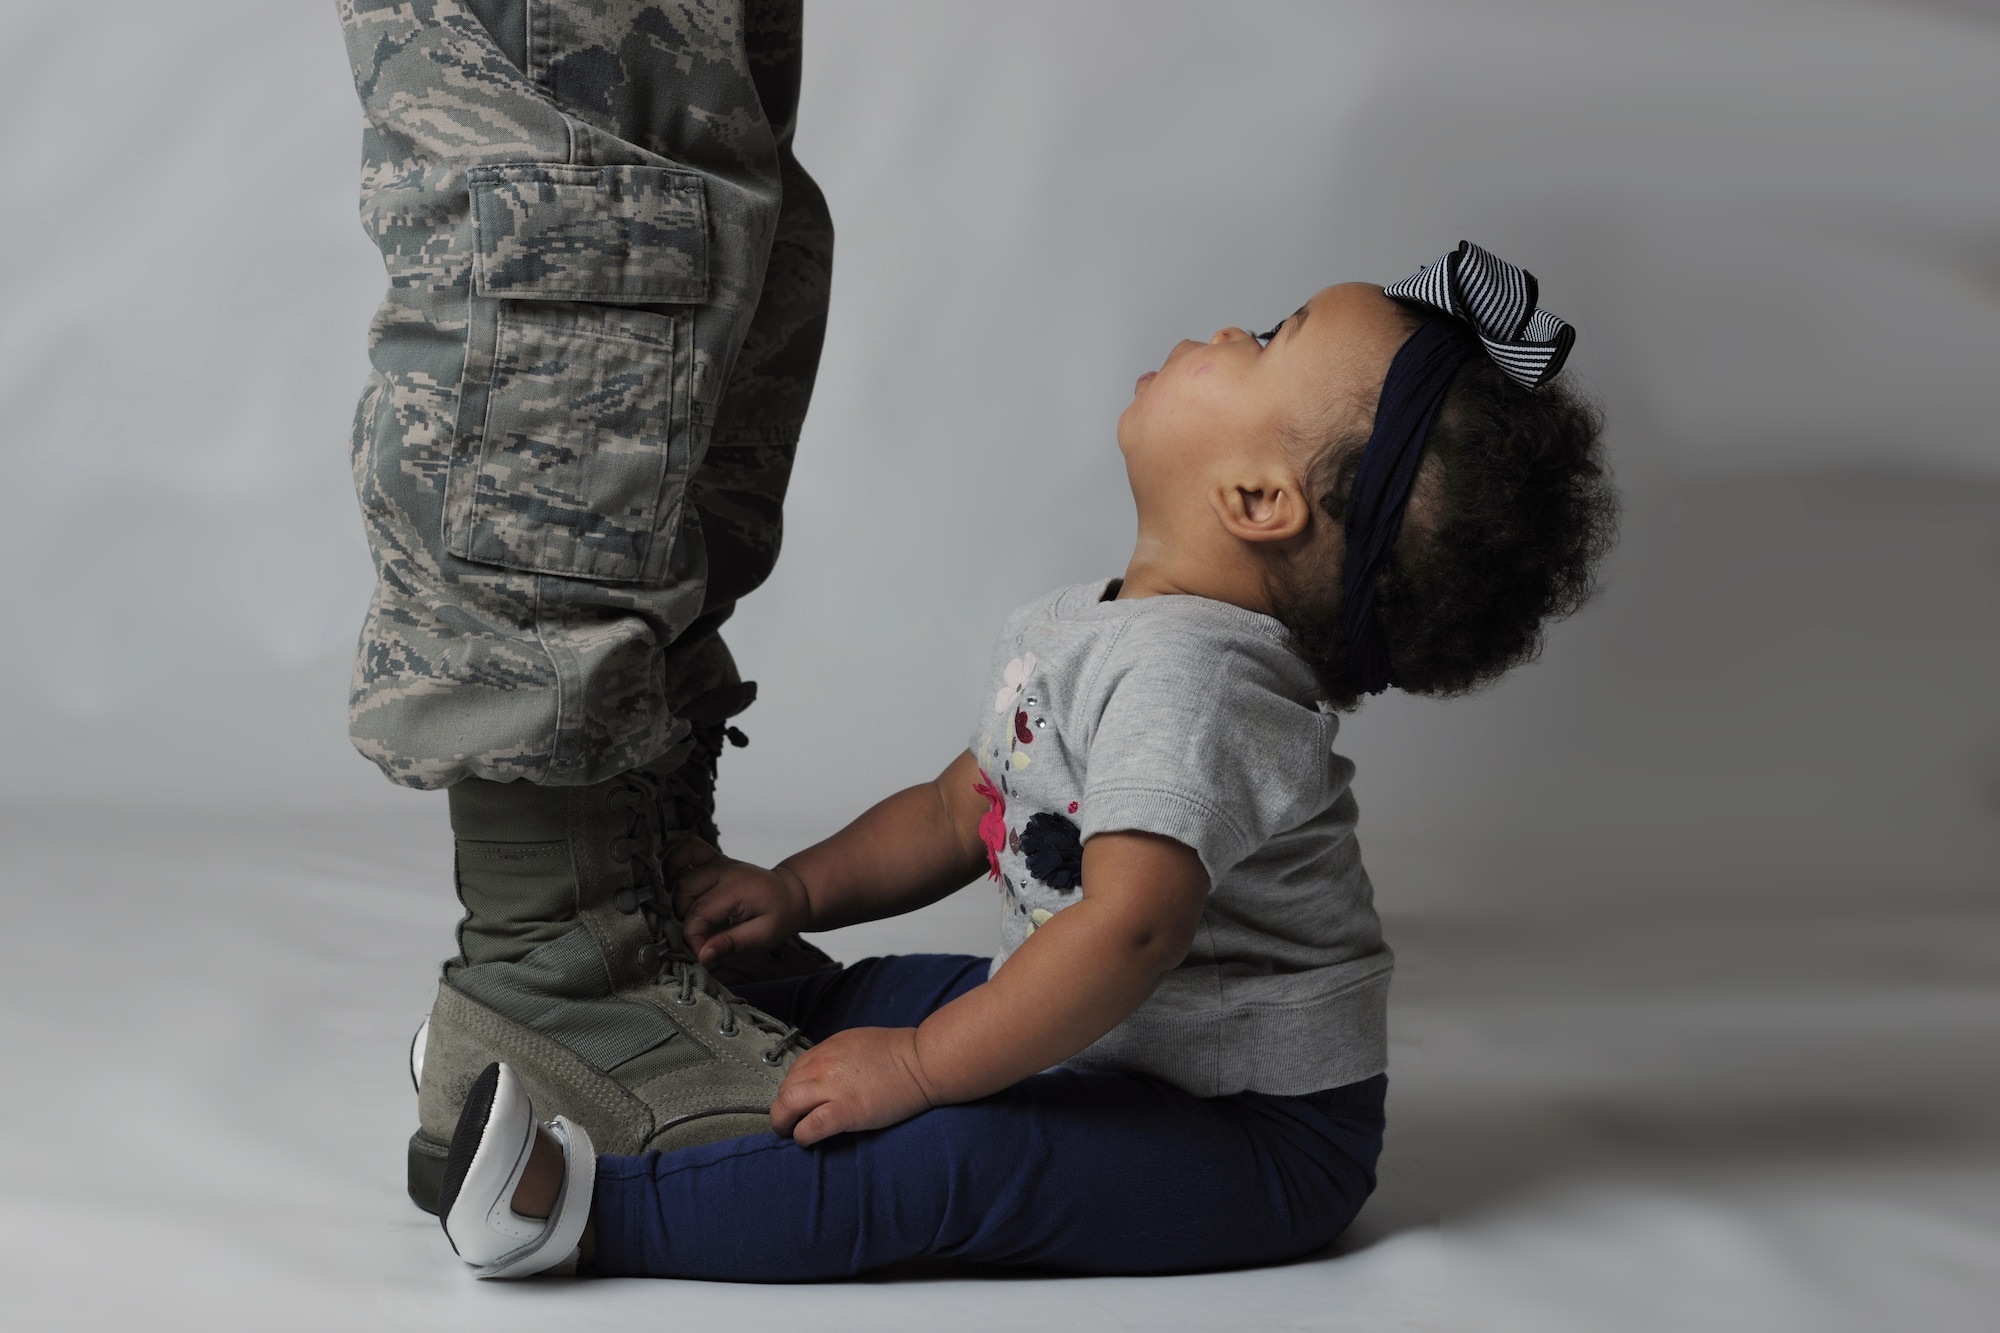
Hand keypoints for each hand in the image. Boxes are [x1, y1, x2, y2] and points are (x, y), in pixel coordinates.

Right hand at [671, 840, 810, 965]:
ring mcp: (717, 862)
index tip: (703, 952)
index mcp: (736, 889)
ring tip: (682, 910)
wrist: (790, 894)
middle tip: (700, 934)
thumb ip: (731, 944)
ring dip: (673, 891)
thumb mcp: (763, 936)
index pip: (698, 914)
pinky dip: (672, 854)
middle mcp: (724, 871)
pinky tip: (662, 864)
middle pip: (683, 891)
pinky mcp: (713, 859)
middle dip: (684, 917)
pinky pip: (687, 847)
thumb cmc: (779, 915)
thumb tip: (703, 956)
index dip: (693, 938)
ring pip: (678, 870)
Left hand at [770, 1027, 938, 1145]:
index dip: (791, 1090)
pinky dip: (801, 1135)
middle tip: (787, 1121)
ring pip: (787, 1105)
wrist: (923, 1062)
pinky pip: (809, 1126)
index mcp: (827, 1048)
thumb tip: (824, 1077)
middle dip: (782, 1107)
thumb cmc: (900, 1053)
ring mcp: (832, 1088)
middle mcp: (823, 1065)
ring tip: (789, 1132)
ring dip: (783, 1122)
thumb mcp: (858, 1043)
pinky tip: (806, 1140)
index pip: (794, 1071)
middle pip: (785, 1088)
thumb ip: (837, 1058)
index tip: (796, 1103)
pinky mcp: (844, 1111)